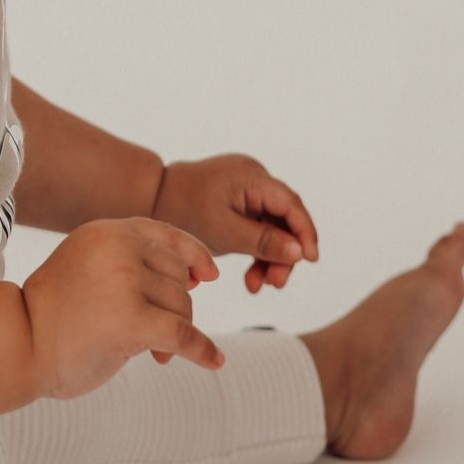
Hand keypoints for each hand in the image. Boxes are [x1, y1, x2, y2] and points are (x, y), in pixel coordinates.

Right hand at [20, 217, 224, 397]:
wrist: (20, 343)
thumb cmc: (55, 313)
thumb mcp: (90, 267)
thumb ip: (133, 263)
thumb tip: (198, 275)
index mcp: (107, 231)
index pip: (165, 234)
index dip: (193, 254)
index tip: (209, 275)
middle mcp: (118, 248)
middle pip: (178, 276)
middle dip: (176, 306)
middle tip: (157, 337)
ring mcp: (125, 281)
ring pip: (181, 306)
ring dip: (175, 333)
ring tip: (150, 352)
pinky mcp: (131, 319)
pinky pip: (183, 335)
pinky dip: (203, 350)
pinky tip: (214, 361)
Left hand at [150, 154, 318, 296]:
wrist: (153, 199)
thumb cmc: (184, 211)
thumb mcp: (224, 231)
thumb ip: (263, 241)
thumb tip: (300, 253)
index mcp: (252, 177)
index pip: (291, 204)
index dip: (305, 232)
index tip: (310, 259)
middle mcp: (255, 179)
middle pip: (285, 219)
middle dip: (284, 253)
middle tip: (276, 283)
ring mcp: (247, 191)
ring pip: (273, 228)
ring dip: (271, 258)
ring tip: (258, 285)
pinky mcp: (240, 204)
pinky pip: (259, 229)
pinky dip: (257, 252)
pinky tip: (252, 277)